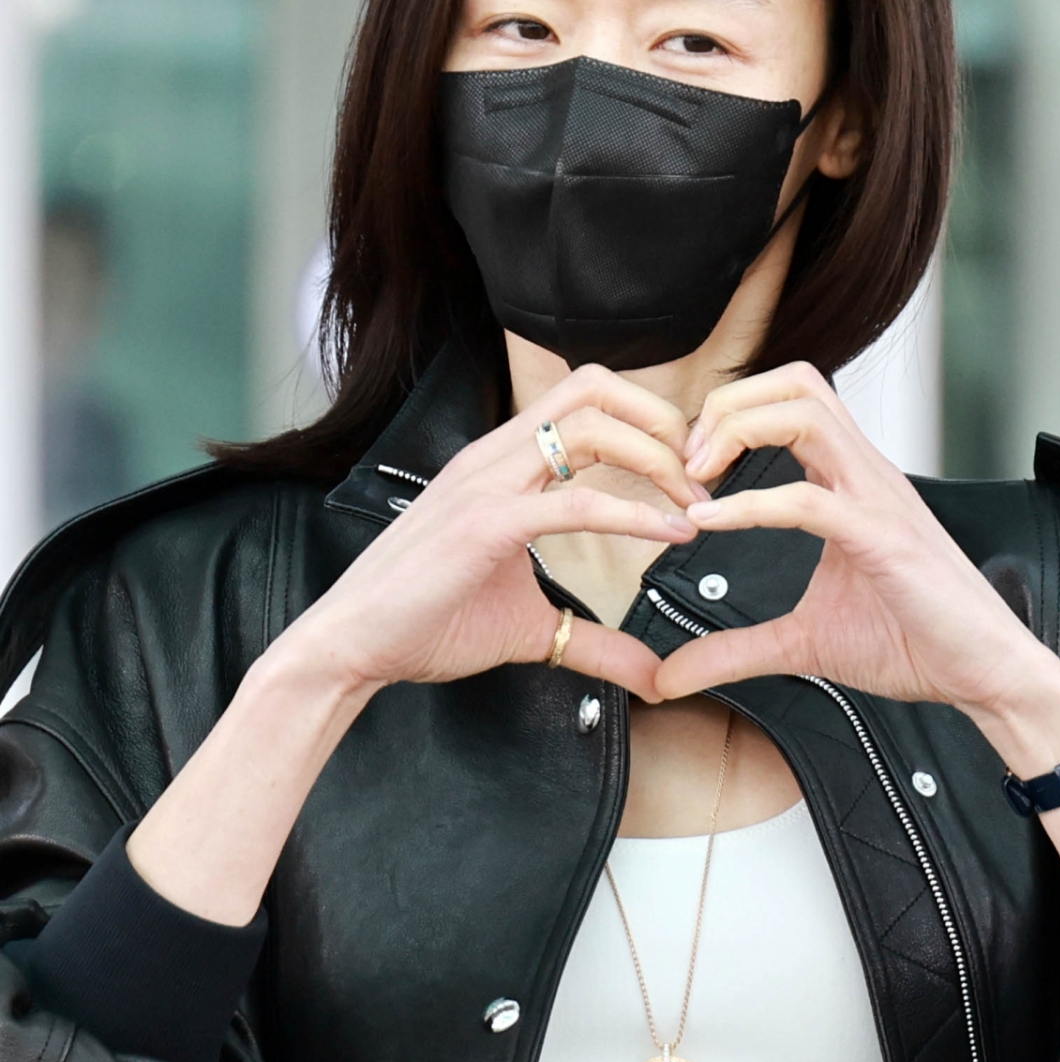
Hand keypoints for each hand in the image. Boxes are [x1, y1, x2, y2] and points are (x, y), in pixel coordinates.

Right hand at [283, 364, 698, 704]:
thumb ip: (594, 641)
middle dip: (663, 422)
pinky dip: (634, 514)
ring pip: (590, 427)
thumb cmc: (425, 622)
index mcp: (501, 462)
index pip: (586, 399)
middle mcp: (494, 457)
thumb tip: (652, 673)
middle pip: (594, 388)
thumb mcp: (530, 627)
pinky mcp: (484, 525)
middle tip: (704, 476)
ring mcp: (486, 484)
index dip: (649, 421)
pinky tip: (671, 534)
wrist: (353, 646)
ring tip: (696, 504)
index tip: (689, 473)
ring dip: (658, 459)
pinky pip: (574, 502)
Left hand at [654, 361, 1059, 719]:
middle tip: (686, 460)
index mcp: (849, 481)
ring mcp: (877, 499)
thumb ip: (734, 650)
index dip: (728, 416)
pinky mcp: (884, 538)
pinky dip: (750, 503)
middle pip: (795, 382)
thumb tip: (670, 675)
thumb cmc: (913, 642)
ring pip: (806, 412)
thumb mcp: (801, 643)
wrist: (983, 674)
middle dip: (728, 404)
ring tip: (697, 477)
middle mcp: (864, 474)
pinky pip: (809, 499)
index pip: (789, 400)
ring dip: (738, 431)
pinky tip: (710, 523)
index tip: (686, 471)